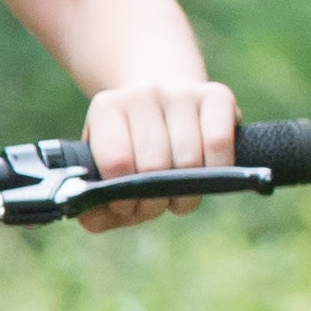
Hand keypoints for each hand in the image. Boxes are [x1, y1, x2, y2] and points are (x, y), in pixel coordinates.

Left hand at [79, 75, 240, 233]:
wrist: (168, 107)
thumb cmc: (135, 153)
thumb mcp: (106, 176)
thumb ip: (93, 206)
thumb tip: (92, 218)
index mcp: (106, 108)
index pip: (116, 162)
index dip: (123, 197)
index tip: (126, 206)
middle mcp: (142, 93)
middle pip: (153, 165)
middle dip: (154, 200)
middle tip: (153, 204)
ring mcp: (180, 92)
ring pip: (188, 159)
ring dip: (186, 193)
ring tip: (177, 196)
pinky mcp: (217, 94)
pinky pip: (218, 142)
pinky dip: (217, 171)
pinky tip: (207, 177)